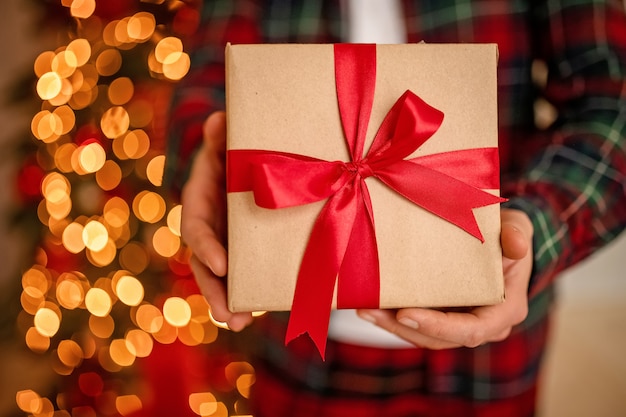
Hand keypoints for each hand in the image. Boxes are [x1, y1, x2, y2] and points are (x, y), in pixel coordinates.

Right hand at [180, 111, 253, 331]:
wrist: (246, 163)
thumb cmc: (233, 152)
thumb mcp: (225, 143)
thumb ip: (221, 137)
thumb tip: (219, 120)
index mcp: (202, 203)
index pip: (197, 229)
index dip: (206, 247)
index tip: (221, 265)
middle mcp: (211, 229)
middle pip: (207, 266)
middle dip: (215, 292)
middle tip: (229, 316)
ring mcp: (227, 245)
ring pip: (224, 279)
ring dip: (231, 302)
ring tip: (242, 322)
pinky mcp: (247, 253)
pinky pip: (247, 276)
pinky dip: (254, 293)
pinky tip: (266, 309)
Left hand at [356, 208, 533, 348]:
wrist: (500, 239)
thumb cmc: (508, 233)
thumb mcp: (517, 227)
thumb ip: (517, 233)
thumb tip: (516, 244)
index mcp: (506, 310)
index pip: (472, 330)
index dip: (439, 327)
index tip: (406, 314)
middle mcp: (483, 324)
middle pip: (440, 339)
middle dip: (403, 328)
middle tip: (371, 311)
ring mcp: (460, 322)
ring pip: (424, 336)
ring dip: (391, 325)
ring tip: (364, 309)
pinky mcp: (443, 315)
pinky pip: (417, 324)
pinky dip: (393, 316)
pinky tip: (369, 304)